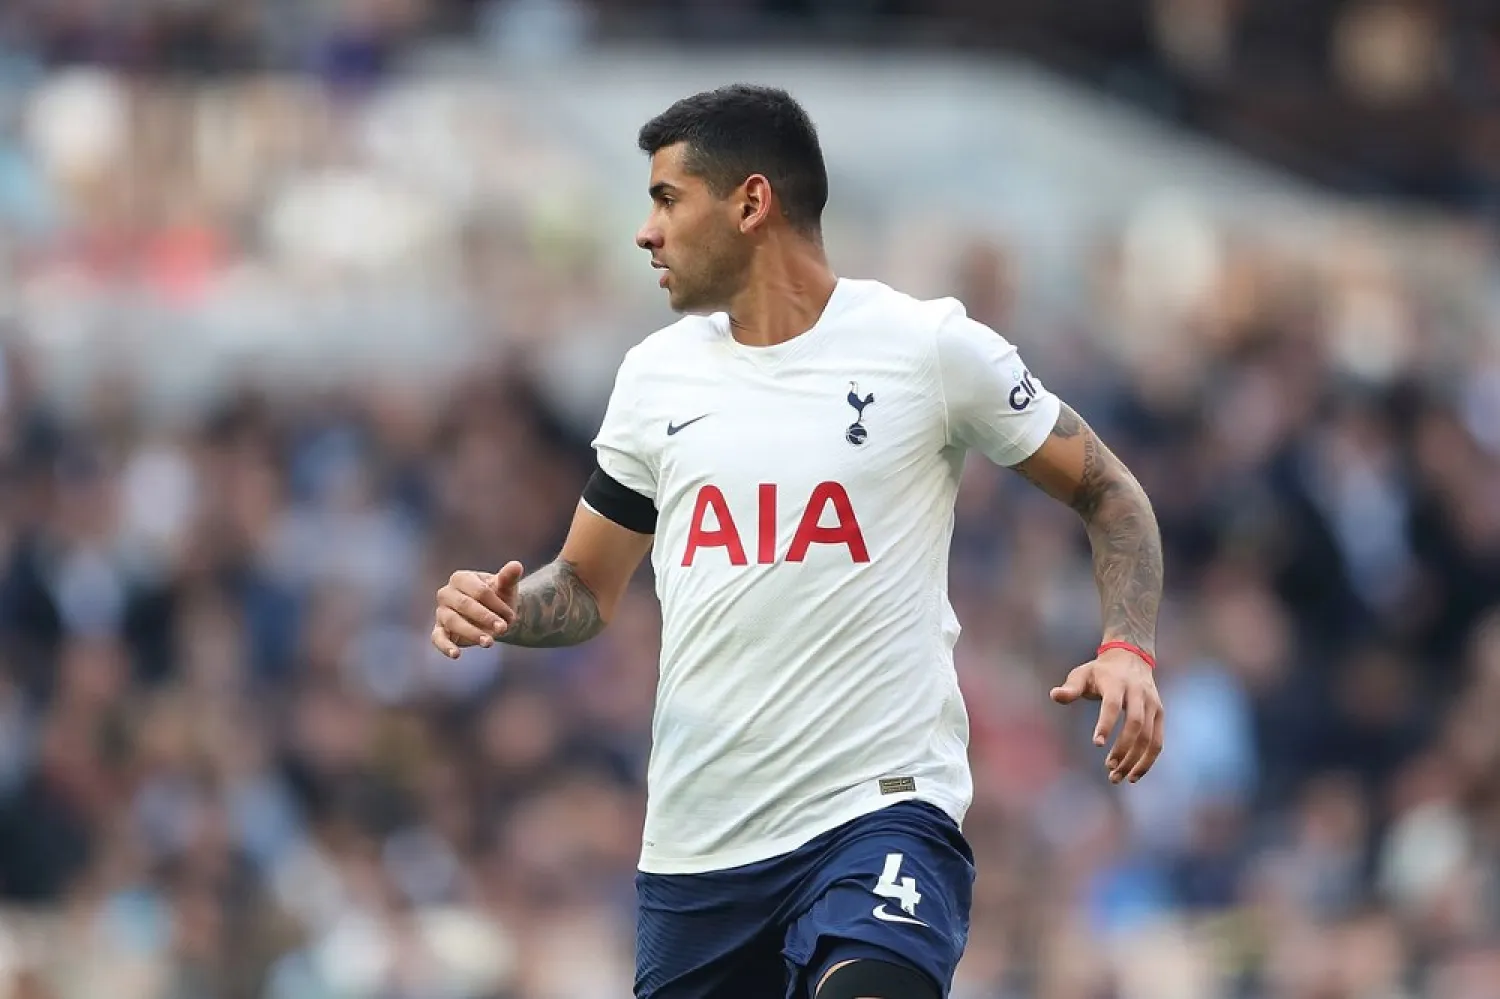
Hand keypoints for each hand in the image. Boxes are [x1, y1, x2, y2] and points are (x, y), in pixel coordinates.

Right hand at [430, 562, 523, 658]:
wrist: (496, 616)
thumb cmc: (499, 598)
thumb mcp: (506, 588)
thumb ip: (509, 578)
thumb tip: (517, 566)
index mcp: (461, 578)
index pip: (478, 590)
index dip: (496, 604)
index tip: (511, 617)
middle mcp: (446, 593)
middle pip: (464, 604)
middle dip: (485, 618)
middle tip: (503, 629)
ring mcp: (441, 611)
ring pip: (452, 621)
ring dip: (472, 633)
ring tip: (490, 642)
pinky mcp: (439, 630)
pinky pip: (437, 638)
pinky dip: (445, 646)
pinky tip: (456, 654)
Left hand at [1050, 648, 1163, 783]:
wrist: (1131, 657)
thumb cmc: (1101, 671)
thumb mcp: (1082, 674)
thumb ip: (1070, 688)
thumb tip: (1054, 695)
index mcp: (1117, 683)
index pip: (1112, 705)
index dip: (1106, 724)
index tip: (1097, 744)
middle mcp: (1138, 693)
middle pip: (1135, 724)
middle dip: (1123, 748)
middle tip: (1108, 768)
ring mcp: (1152, 704)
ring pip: (1149, 737)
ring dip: (1135, 760)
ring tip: (1117, 777)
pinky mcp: (1159, 714)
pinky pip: (1157, 741)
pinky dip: (1148, 760)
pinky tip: (1133, 775)